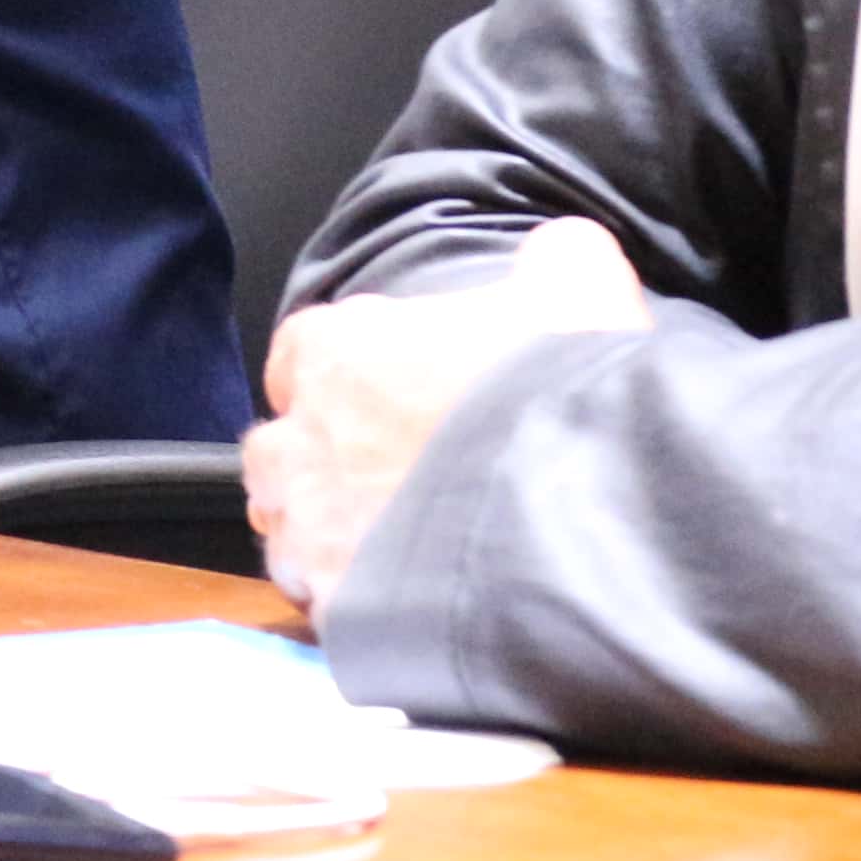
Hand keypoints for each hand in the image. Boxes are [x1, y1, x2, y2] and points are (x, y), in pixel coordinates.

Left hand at [241, 220, 651, 617]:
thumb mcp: (578, 287)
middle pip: (281, 447)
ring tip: (397, 548)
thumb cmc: (557, 390)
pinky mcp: (335, 607)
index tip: (383, 389)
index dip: (342, 369)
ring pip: (288, 532)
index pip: (301, 350)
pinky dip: (353, 604)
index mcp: (338, 350)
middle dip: (320, 460)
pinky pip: (323, 605)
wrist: (571, 519)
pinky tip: (408, 605)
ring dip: (327, 535)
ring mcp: (311, 531)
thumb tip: (562, 253)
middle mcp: (302, 439)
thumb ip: (556, 260)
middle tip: (392, 477)